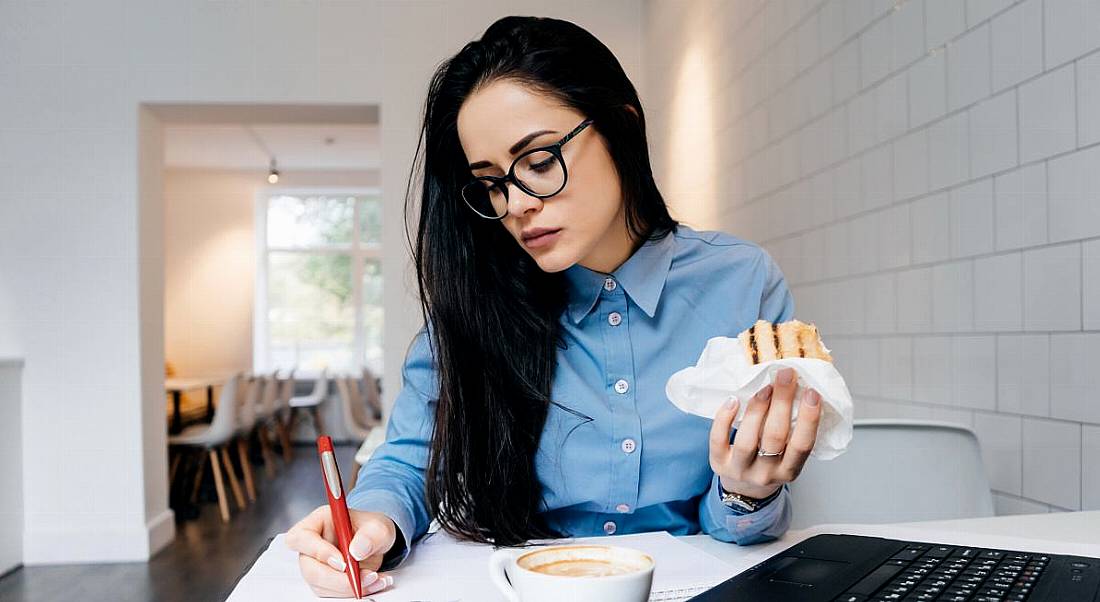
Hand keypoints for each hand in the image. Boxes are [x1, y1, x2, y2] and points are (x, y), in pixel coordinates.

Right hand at [285, 505, 397, 597]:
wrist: (378, 545)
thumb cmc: (371, 530)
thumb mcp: (379, 527)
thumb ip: (371, 536)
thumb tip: (357, 551)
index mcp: (318, 522)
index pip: (301, 537)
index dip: (318, 551)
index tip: (342, 562)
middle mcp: (312, 545)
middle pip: (310, 568)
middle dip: (338, 579)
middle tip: (361, 577)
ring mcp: (316, 565)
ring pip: (321, 585)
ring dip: (348, 587)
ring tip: (374, 578)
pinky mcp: (324, 581)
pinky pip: (332, 593)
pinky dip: (353, 591)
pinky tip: (371, 584)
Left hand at [708, 367, 822, 499]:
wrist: (745, 490)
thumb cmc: (770, 464)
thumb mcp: (788, 456)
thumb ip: (793, 432)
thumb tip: (799, 390)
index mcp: (789, 471)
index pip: (802, 446)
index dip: (808, 419)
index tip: (811, 392)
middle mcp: (765, 473)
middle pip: (775, 437)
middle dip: (782, 403)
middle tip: (786, 375)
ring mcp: (740, 469)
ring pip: (747, 439)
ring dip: (757, 409)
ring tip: (765, 388)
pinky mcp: (718, 463)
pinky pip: (719, 439)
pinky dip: (724, 418)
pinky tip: (734, 400)